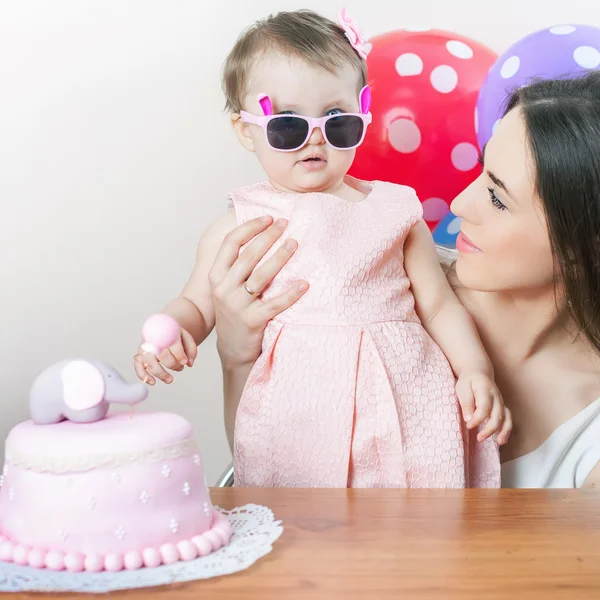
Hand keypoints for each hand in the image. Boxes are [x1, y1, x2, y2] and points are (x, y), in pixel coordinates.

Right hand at [133, 327, 197, 385]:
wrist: (163, 330)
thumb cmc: (175, 336)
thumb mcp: (186, 338)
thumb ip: (191, 349)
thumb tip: (189, 363)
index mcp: (166, 331)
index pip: (172, 344)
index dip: (179, 355)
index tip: (185, 362)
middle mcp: (153, 339)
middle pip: (161, 354)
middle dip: (173, 364)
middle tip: (180, 368)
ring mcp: (145, 347)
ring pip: (149, 361)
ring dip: (160, 373)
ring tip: (170, 380)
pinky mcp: (140, 355)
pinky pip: (138, 365)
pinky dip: (143, 375)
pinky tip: (152, 382)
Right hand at [208, 215, 308, 366]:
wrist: (233, 348)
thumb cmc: (235, 310)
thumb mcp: (227, 286)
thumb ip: (236, 265)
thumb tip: (259, 232)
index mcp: (216, 275)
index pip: (231, 243)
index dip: (249, 227)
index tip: (268, 217)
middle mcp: (223, 288)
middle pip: (248, 255)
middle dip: (268, 236)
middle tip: (286, 224)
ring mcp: (237, 305)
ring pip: (261, 276)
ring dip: (280, 257)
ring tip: (294, 243)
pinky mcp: (252, 321)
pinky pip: (275, 304)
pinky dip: (291, 293)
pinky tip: (304, 284)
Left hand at [456, 370, 511, 444]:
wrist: (478, 372)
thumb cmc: (468, 381)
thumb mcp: (462, 388)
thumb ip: (466, 403)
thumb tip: (469, 419)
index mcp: (485, 390)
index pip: (484, 407)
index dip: (478, 419)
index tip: (469, 426)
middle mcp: (496, 397)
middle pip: (497, 415)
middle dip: (490, 429)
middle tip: (479, 438)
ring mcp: (501, 402)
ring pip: (506, 418)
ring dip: (503, 431)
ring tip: (499, 443)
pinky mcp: (502, 407)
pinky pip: (508, 419)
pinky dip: (507, 429)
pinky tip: (502, 439)